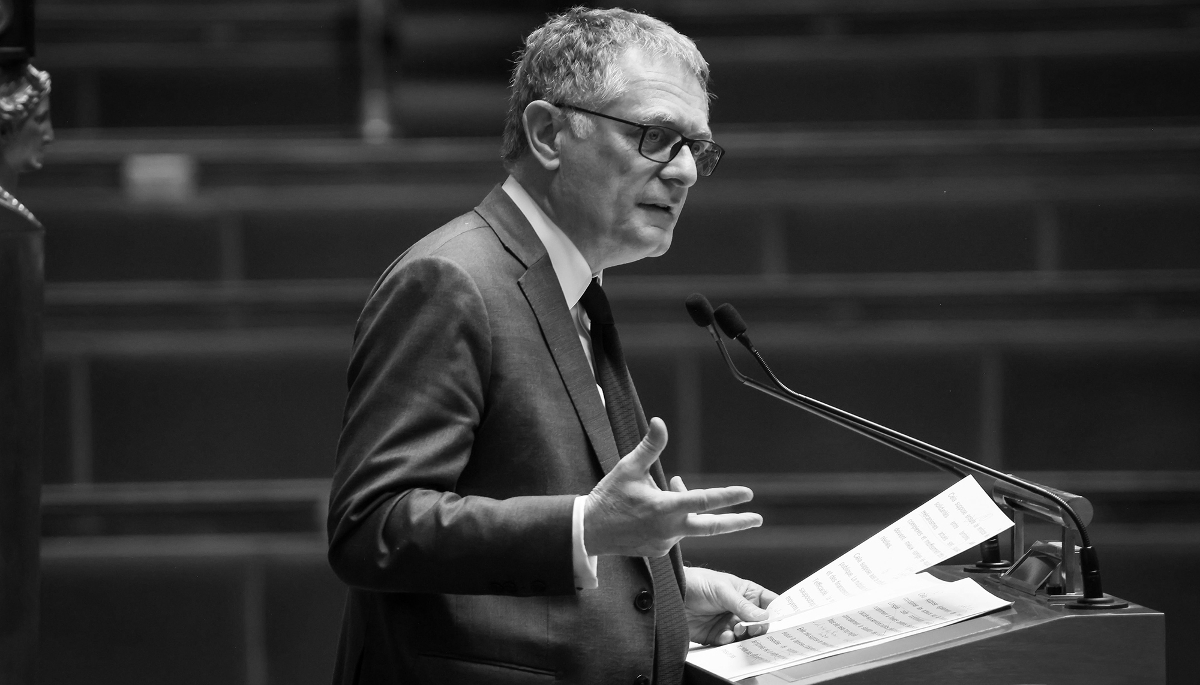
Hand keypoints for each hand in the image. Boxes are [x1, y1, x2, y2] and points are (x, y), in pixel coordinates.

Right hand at [583, 417, 762, 556]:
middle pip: (711, 527)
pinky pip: (673, 534)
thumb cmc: (608, 497)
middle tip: (758, 519)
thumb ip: (649, 446)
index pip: (703, 501)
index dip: (728, 496)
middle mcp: (668, 529)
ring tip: (672, 486)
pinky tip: (654, 510)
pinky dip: (673, 520)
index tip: (748, 494)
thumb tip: (660, 422)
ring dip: (687, 507)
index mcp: (664, 508)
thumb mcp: (628, 467)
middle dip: (737, 523)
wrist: (588, 532)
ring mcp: (665, 543)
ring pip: (687, 524)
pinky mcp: (659, 551)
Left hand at [684, 567, 777, 645]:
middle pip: (760, 624)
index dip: (777, 611)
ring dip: (744, 636)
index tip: (781, 620)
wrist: (671, 595)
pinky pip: (729, 644)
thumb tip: (763, 615)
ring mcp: (729, 623)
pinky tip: (725, 636)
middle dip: (760, 628)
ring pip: (746, 637)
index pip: (768, 603)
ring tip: (737, 629)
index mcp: (746, 593)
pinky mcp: (717, 636)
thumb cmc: (696, 582)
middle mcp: (740, 610)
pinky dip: (729, 642)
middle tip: (755, 628)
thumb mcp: (722, 589)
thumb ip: (742, 604)